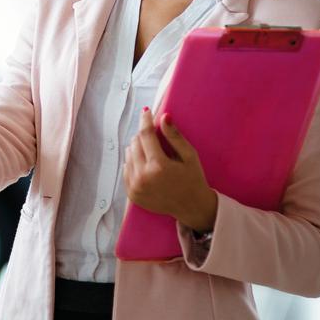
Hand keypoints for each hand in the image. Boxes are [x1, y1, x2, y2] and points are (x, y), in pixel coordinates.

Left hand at [123, 107, 217, 232]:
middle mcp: (143, 177)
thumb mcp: (189, 156)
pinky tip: (146, 165)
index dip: (145, 120)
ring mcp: (135, 187)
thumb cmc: (193, 180)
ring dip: (137, 148)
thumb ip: (174, 136)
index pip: (145, 135)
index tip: (146, 111)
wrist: (192, 207)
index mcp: (158, 167)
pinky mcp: (132, 194)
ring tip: (152, 152)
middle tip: (154, 137)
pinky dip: (133, 162)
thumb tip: (163, 117)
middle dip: (143, 135)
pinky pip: (126, 169)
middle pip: (134, 143)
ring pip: (128, 155)